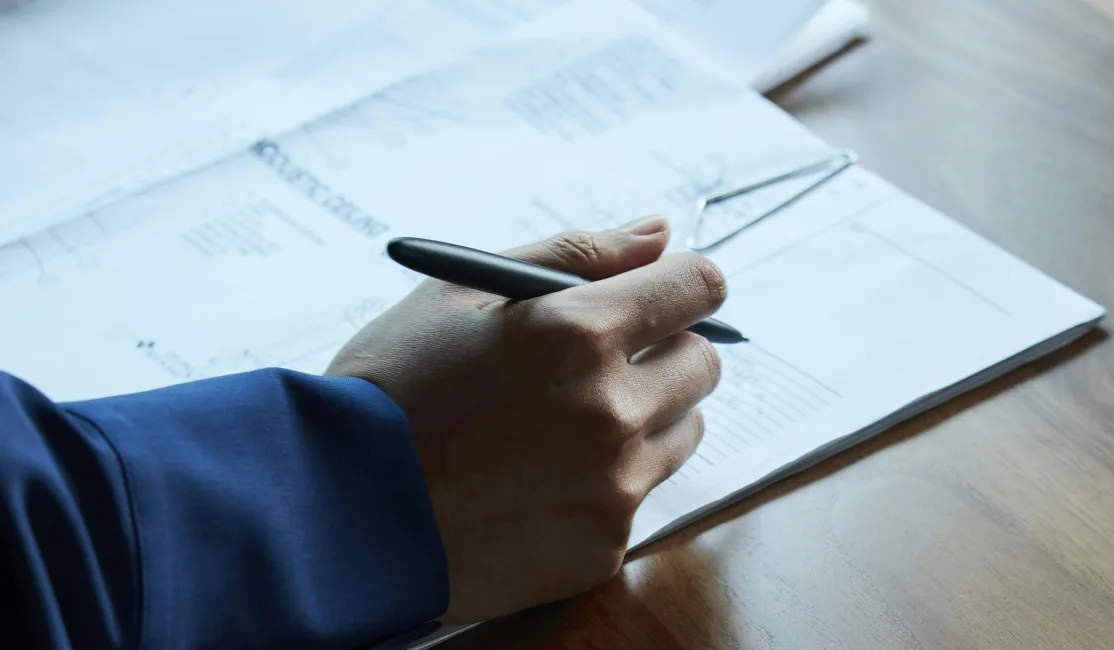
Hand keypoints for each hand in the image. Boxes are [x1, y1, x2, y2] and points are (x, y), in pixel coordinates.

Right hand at [326, 216, 725, 622]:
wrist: (329, 514)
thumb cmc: (388, 390)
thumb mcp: (463, 292)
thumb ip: (576, 255)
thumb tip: (660, 232)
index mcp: (578, 332)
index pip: (697, 287)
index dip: (683, 284)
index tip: (664, 296)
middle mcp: (610, 409)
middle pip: (702, 363)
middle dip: (664, 352)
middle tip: (600, 363)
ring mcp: (612, 485)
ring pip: (683, 432)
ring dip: (645, 419)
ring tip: (561, 426)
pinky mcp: (602, 546)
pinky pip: (641, 497)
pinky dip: (607, 484)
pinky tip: (538, 482)